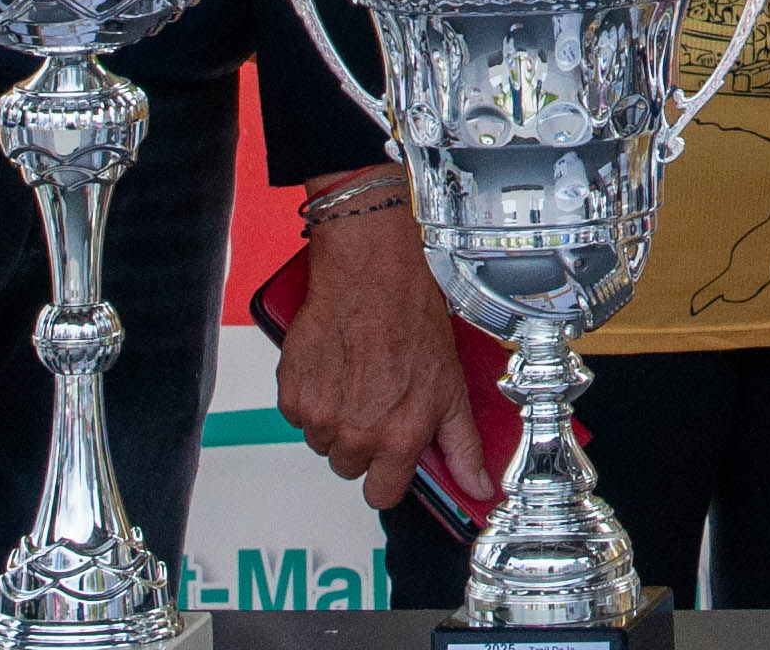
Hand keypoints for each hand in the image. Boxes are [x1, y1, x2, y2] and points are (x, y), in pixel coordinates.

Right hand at [279, 188, 488, 514]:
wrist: (369, 274)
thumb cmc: (410, 318)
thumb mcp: (452, 386)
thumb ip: (462, 446)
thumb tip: (478, 487)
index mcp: (398, 437)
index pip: (382, 495)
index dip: (389, 477)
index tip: (392, 458)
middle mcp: (356, 432)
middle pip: (351, 467)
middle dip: (364, 442)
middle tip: (378, 401)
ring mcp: (319, 416)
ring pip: (324, 442)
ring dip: (337, 420)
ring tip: (359, 379)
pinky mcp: (291, 395)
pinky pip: (298, 417)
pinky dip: (314, 398)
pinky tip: (336, 370)